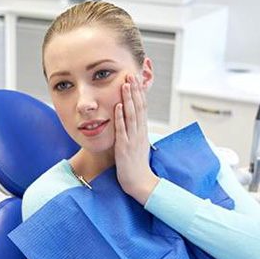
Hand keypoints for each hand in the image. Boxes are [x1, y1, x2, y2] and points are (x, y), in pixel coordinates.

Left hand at [114, 74, 159, 204]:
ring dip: (128, 99)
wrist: (140, 183)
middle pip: (139, 107)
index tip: (136, 80)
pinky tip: (117, 106)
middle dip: (134, 91)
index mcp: (142, 132)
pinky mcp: (124, 148)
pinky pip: (122, 130)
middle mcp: (139, 133)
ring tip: (125, 85)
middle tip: (131, 75)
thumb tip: (133, 122)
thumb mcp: (137, 145)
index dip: (139, 93)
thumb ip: (135, 133)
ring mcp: (133, 139)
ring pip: (132, 115)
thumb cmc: (137, 166)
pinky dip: (120, 117)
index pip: (142, 108)